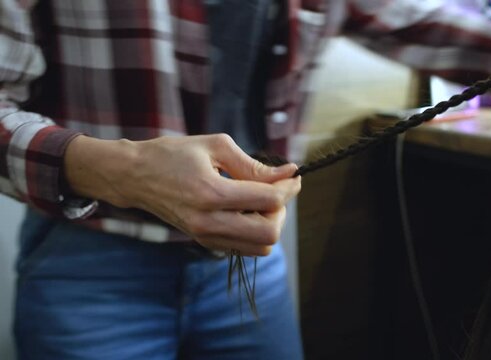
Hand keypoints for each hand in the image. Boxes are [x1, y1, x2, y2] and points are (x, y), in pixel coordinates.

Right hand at [64, 134, 300, 255]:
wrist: (134, 176)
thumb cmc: (173, 154)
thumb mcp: (216, 146)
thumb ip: (253, 164)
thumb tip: (288, 173)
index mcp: (211, 193)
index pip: (269, 200)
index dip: (288, 187)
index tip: (294, 175)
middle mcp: (208, 222)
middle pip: (269, 233)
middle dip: (282, 210)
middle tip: (276, 190)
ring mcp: (205, 236)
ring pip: (261, 246)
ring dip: (270, 223)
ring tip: (260, 200)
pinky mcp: (204, 242)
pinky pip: (245, 247)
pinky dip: (255, 231)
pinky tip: (246, 209)